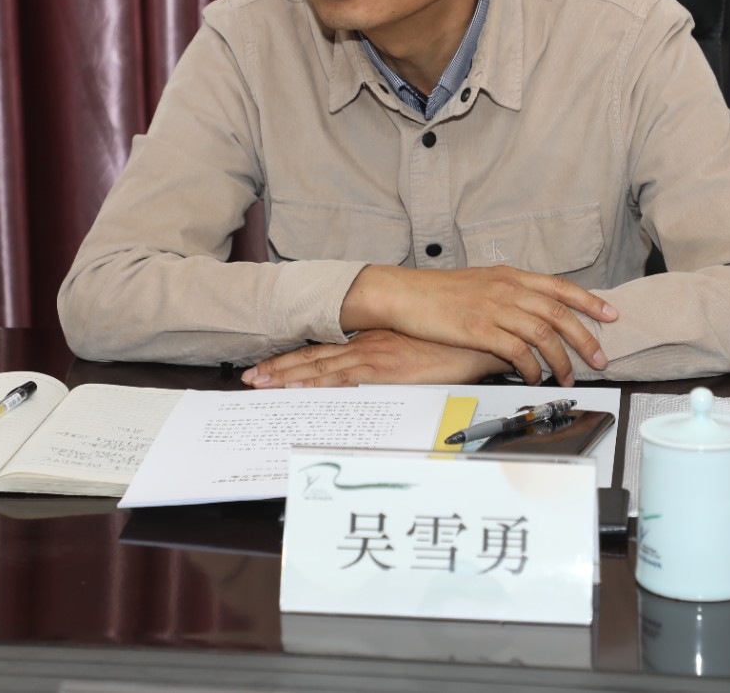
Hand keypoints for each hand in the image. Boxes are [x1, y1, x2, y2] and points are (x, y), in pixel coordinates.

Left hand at [241, 330, 509, 387]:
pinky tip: (300, 389)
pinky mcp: (388, 369)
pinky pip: (346, 378)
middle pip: (314, 358)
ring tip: (260, 384)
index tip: (267, 368)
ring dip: (288, 376)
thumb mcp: (416, 350)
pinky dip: (320, 383)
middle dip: (279, 368)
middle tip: (249, 378)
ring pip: (322, 367)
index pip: (324, 350)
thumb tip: (378, 370)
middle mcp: (367, 344)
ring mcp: (375, 355)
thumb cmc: (454, 344)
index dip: (294, 359)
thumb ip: (394, 357)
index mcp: (372, 339)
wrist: (480, 339)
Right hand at [339, 265, 615, 384]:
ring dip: (561, 360)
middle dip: (585, 338)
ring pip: (543, 335)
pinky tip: (535, 377)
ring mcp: (494, 308)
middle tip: (601, 357)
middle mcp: (507, 288)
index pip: (560, 287)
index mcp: (510, 275)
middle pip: (559, 313)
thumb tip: (532, 310)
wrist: (404, 294)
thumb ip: (508, 292)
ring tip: (568, 377)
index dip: (589, 301)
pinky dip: (532, 368)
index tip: (611, 314)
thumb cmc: (439, 292)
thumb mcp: (480, 282)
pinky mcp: (479, 329)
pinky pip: (517, 352)